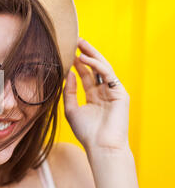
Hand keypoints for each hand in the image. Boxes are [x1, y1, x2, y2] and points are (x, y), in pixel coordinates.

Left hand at [63, 38, 130, 152]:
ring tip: (81, 43)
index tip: (68, 51)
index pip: (86, 75)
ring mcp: (113, 92)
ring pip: (103, 68)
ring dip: (92, 54)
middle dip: (86, 53)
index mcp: (93, 96)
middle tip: (76, 40)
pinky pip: (108, 75)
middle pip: (95, 68)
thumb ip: (69, 91)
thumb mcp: (71, 109)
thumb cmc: (86, 132)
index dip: (78, 63)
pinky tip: (84, 59)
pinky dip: (96, 65)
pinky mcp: (120, 93)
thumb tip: (68, 73)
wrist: (100, 146)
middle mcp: (103, 92)